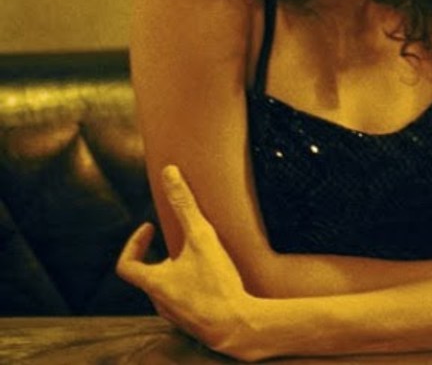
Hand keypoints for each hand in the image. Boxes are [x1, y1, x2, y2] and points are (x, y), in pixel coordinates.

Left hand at [117, 165, 265, 361]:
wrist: (237, 326)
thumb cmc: (216, 284)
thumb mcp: (202, 239)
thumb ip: (185, 205)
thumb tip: (169, 172)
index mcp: (154, 283)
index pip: (126, 265)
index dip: (133, 244)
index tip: (150, 228)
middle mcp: (159, 301)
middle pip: (149, 275)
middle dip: (162, 254)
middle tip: (181, 239)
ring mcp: (175, 315)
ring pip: (167, 289)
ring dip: (177, 271)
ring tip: (200, 257)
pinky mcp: (194, 322)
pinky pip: (185, 301)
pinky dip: (192, 287)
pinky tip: (213, 281)